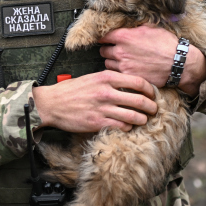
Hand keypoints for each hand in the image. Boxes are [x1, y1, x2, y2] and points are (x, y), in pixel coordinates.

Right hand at [31, 70, 157, 132]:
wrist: (51, 103)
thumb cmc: (71, 90)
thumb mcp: (92, 77)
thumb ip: (110, 80)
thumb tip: (128, 84)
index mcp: (106, 77)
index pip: (138, 81)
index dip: (150, 89)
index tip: (152, 94)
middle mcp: (106, 92)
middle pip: (139, 100)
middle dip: (151, 106)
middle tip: (154, 109)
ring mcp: (103, 108)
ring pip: (133, 116)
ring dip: (142, 119)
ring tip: (144, 120)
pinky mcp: (98, 123)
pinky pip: (121, 127)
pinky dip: (128, 127)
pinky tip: (127, 126)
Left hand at [98, 24, 205, 96]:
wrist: (178, 63)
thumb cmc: (166, 43)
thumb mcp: (150, 28)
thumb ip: (134, 27)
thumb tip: (126, 25)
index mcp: (124, 36)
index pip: (103, 36)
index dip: (104, 37)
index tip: (107, 39)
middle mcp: (120, 51)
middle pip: (102, 51)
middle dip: (107, 50)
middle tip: (115, 50)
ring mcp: (124, 66)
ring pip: (108, 63)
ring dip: (112, 61)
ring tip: (121, 60)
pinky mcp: (129, 77)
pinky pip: (117, 74)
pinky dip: (119, 72)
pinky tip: (127, 69)